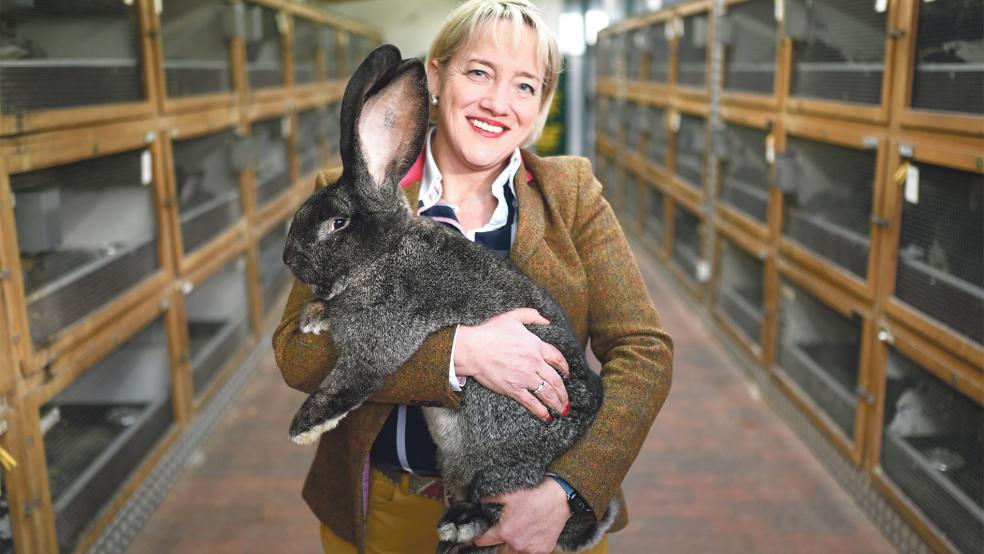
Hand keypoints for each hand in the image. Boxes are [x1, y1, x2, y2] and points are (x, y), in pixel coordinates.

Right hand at [454, 308, 569, 420]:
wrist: (473, 349)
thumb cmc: (490, 332)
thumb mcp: (512, 317)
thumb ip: (531, 315)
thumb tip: (547, 320)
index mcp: (536, 345)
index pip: (557, 358)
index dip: (565, 368)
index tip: (567, 374)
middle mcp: (534, 363)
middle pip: (556, 380)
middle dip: (564, 392)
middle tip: (567, 399)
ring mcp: (525, 377)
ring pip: (547, 393)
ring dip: (557, 403)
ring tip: (562, 410)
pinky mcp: (514, 389)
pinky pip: (531, 402)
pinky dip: (541, 411)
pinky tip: (547, 416)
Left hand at [473, 478, 570, 553]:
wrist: (557, 497)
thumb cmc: (533, 494)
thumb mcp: (508, 495)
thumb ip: (490, 500)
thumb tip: (479, 501)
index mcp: (505, 531)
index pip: (485, 541)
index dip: (480, 539)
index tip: (478, 539)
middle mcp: (517, 543)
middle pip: (500, 552)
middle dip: (498, 545)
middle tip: (501, 537)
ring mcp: (531, 549)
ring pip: (515, 553)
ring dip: (514, 547)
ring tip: (518, 535)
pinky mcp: (543, 550)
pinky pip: (531, 553)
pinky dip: (529, 547)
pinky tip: (530, 537)